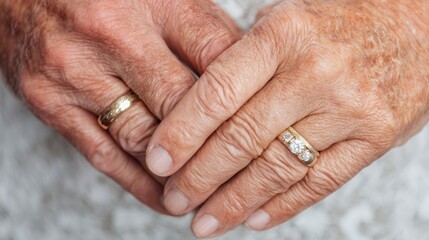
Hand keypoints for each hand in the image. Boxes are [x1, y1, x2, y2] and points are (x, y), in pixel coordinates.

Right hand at [0, 0, 238, 212]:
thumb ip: (201, 31)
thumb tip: (245, 76)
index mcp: (151, 1)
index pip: (217, 56)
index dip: (247, 97)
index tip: (262, 126)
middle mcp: (113, 36)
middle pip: (184, 105)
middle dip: (218, 141)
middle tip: (246, 167)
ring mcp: (77, 73)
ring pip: (147, 139)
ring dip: (183, 171)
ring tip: (210, 191)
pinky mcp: (51, 104)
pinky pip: (106, 157)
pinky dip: (142, 185)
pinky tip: (168, 199)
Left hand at [146, 0, 428, 235]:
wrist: (417, 23)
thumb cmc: (339, 21)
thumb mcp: (285, 21)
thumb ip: (243, 63)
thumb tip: (193, 114)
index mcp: (283, 35)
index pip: (218, 93)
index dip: (182, 133)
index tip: (158, 161)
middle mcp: (315, 71)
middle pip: (242, 138)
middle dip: (200, 177)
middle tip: (175, 200)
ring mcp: (349, 108)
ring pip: (277, 168)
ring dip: (234, 203)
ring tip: (206, 223)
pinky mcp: (376, 136)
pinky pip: (320, 182)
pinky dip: (282, 205)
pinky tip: (254, 219)